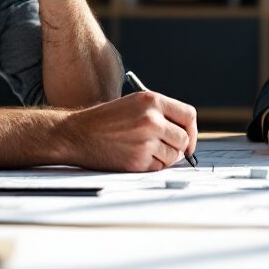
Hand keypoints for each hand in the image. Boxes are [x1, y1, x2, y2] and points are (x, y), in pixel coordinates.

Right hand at [58, 91, 197, 171]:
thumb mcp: (134, 104)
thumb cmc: (105, 120)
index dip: (192, 130)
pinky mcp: (137, 160)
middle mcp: (151, 119)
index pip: (189, 115)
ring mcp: (145, 140)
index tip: (188, 139)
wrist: (77, 133)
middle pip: (184, 139)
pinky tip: (135, 156)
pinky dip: (151, 166)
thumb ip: (160, 113)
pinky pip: (158, 167)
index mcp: (152, 100)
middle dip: (179, 148)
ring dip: (165, 158)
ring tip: (145, 150)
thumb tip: (186, 133)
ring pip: (174, 156)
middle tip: (167, 149)